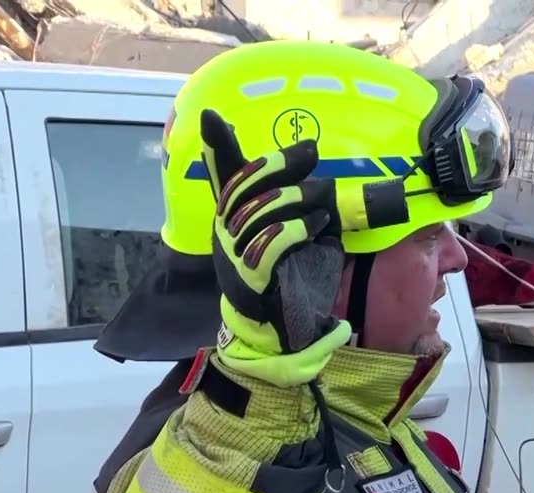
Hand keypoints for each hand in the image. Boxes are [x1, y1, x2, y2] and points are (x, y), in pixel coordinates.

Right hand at [200, 109, 351, 386]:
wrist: (281, 337)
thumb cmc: (289, 281)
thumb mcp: (296, 235)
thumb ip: (299, 208)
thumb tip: (320, 177)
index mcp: (233, 221)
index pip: (224, 178)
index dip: (218, 148)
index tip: (211, 115)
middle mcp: (226, 236)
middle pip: (243, 189)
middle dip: (277, 165)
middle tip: (310, 151)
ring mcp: (235, 259)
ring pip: (257, 214)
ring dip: (294, 201)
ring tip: (322, 200)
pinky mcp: (252, 282)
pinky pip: (268, 246)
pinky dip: (293, 231)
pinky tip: (316, 227)